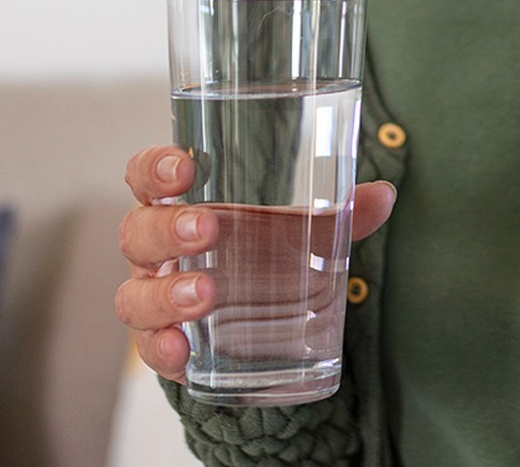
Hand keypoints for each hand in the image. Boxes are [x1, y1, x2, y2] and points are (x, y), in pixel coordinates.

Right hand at [115, 145, 397, 381]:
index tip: (184, 167)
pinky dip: (162, 350)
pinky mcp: (167, 345)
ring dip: (166, 294)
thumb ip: (339, 212)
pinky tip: (182, 351)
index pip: (147, 177)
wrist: (253, 320)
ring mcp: (156, 298)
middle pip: (138, 233)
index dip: (155, 168)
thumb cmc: (264, 252)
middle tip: (208, 228)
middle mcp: (157, 251)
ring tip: (203, 295)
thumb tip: (384, 196)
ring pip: (136, 294)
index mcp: (181, 206)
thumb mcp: (299, 229)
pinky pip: (151, 350)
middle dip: (168, 229)